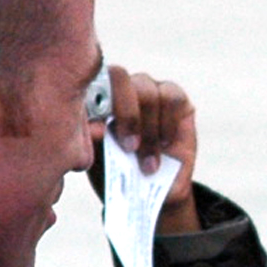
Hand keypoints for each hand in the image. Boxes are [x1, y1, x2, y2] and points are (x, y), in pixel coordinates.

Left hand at [107, 66, 201, 233]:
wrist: (150, 188)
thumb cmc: (117, 170)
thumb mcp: (98, 159)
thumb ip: (94, 140)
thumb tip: (96, 127)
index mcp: (94, 97)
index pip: (92, 80)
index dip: (96, 100)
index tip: (100, 131)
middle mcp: (120, 86)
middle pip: (120, 78)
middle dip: (126, 115)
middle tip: (130, 147)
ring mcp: (148, 88)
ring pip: (147, 90)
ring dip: (148, 128)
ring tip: (148, 161)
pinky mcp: (174, 96)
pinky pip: (172, 98)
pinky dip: (167, 123)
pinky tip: (164, 143)